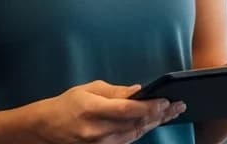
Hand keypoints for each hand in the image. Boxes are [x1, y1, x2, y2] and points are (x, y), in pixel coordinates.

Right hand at [31, 80, 184, 143]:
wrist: (48, 127)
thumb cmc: (69, 103)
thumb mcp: (90, 88)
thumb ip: (116, 91)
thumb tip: (139, 91)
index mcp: (93, 109)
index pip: (127, 110)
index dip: (149, 106)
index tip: (166, 100)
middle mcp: (97, 130)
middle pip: (135, 124)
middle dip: (159, 115)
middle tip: (178, 105)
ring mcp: (100, 143)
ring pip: (135, 134)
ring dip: (155, 123)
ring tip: (172, 112)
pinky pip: (128, 140)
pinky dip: (143, 130)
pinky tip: (155, 122)